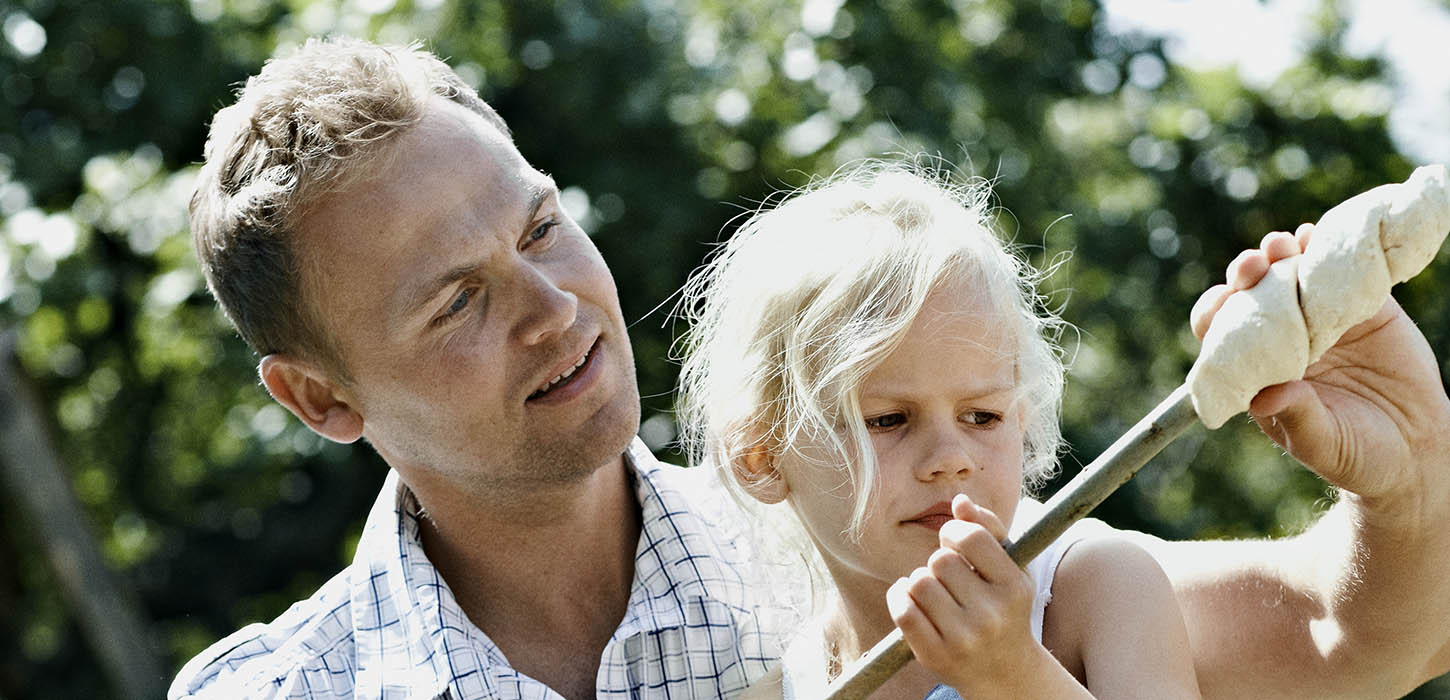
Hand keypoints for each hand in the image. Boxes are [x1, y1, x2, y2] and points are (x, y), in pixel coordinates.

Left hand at [886, 494, 1046, 693]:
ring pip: (918, 583)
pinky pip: (902, 611)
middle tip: (948, 577)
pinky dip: (898, 597)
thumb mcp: (1010, 569)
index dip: (953, 532)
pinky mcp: (934, 656)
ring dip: (919, 581)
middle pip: (939, 560)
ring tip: (934, 591)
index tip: (953, 541)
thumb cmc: (1004, 609)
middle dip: (938, 562)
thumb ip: (988, 529)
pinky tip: (909, 598)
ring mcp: (962, 639)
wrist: (1004, 673)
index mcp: (1013, 587)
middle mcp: (990, 615)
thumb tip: (960, 501)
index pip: (971, 538)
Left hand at [1189, 225, 1449, 505]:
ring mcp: (1321, 320)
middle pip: (1252, 296)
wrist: (1416, 450)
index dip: (1217, 313)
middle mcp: (1283, 339)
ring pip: (1293, 276)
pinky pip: (1344, 275)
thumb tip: (1265, 396)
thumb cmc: (1356, 456)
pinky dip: (1330, 252)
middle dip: (1246, 275)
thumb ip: (1296, 417)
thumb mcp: (1323, 442)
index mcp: (1259, 370)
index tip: (1222, 302)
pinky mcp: (1365, 309)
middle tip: (1253, 263)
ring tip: (1283, 246)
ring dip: (1282, 256)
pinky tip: (1319, 235)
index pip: (1223, 333)